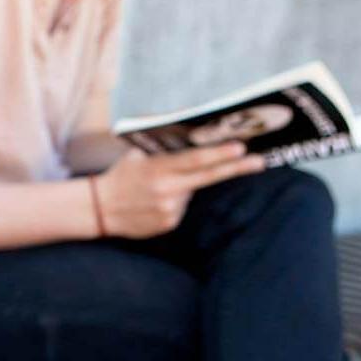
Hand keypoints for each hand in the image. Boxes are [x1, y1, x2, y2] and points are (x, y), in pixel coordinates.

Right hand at [94, 144, 265, 238]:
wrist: (99, 209)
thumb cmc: (120, 176)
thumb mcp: (137, 155)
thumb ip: (163, 149)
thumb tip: (193, 137)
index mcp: (157, 169)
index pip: (194, 161)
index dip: (219, 155)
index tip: (241, 149)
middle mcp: (166, 190)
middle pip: (208, 177)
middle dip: (236, 168)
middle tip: (260, 162)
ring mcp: (169, 209)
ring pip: (191, 192)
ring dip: (184, 186)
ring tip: (155, 189)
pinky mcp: (169, 223)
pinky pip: (181, 208)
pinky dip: (174, 202)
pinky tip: (154, 202)